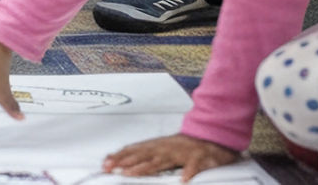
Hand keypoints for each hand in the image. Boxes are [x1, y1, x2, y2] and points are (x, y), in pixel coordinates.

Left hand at [103, 133, 239, 181]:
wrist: (211, 137)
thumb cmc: (184, 146)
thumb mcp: (163, 148)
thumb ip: (145, 154)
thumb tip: (123, 160)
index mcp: (157, 146)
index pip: (134, 151)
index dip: (119, 157)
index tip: (105, 164)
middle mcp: (166, 148)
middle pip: (143, 155)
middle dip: (125, 162)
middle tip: (111, 169)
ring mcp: (182, 153)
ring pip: (162, 161)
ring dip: (146, 167)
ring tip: (131, 174)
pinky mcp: (199, 159)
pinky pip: (194, 167)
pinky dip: (189, 173)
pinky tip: (183, 180)